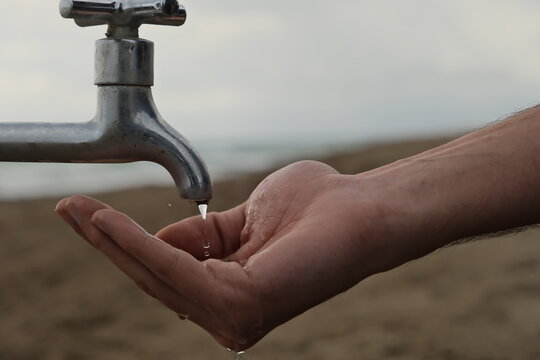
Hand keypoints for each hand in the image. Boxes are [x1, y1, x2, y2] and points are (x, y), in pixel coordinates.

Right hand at [56, 161, 400, 349]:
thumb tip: (160, 238)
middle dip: (109, 243)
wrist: (360, 208)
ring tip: (82, 211)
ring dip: (115, 243)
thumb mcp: (244, 218)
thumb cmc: (314, 207)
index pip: (168, 271)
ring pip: (159, 276)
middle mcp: (230, 313)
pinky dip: (142, 247)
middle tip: (71, 209)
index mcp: (232, 292)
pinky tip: (111, 223)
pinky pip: (178, 273)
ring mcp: (235, 316)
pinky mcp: (241, 306)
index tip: (90, 212)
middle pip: (155, 277)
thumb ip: (202, 235)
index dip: (127, 243)